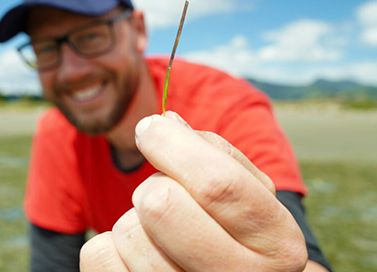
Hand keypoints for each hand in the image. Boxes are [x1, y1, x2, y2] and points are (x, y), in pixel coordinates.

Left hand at [80, 111, 307, 271]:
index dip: (174, 145)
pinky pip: (99, 255)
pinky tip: (139, 250)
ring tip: (161, 231)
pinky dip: (109, 243)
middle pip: (161, 206)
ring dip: (135, 217)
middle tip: (162, 192)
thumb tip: (166, 122)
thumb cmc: (241, 230)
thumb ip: (215, 154)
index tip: (149, 128)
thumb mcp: (250, 193)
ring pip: (127, 231)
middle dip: (153, 185)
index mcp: (277, 244)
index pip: (217, 184)